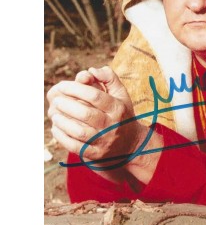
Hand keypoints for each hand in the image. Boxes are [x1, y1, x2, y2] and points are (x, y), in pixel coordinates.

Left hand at [47, 66, 160, 182]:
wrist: (131, 144)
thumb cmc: (121, 114)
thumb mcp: (121, 94)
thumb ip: (109, 78)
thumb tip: (91, 70)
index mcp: (117, 107)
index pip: (95, 96)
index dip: (76, 89)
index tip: (62, 85)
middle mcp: (111, 125)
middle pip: (86, 114)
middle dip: (67, 104)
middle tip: (56, 100)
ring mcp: (103, 141)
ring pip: (79, 131)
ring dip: (62, 121)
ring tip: (54, 113)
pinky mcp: (95, 154)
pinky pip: (75, 147)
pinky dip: (62, 137)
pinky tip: (56, 128)